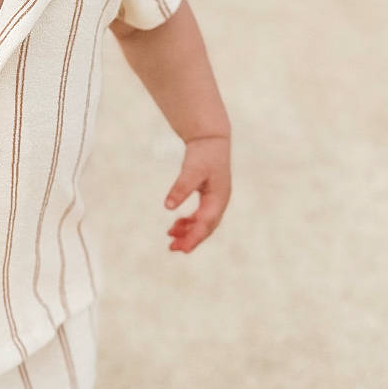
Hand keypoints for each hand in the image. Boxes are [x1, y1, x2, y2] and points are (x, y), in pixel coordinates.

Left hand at [165, 134, 230, 252]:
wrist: (211, 139)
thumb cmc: (204, 154)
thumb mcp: (191, 170)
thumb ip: (181, 188)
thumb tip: (168, 207)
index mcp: (218, 198)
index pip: (206, 224)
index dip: (194, 238)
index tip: (181, 249)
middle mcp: (219, 202)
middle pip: (206, 228)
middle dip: (190, 239)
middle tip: (172, 248)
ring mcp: (215, 200)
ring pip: (202, 223)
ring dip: (187, 231)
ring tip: (170, 235)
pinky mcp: (209, 197)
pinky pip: (199, 216)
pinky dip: (188, 222)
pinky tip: (175, 224)